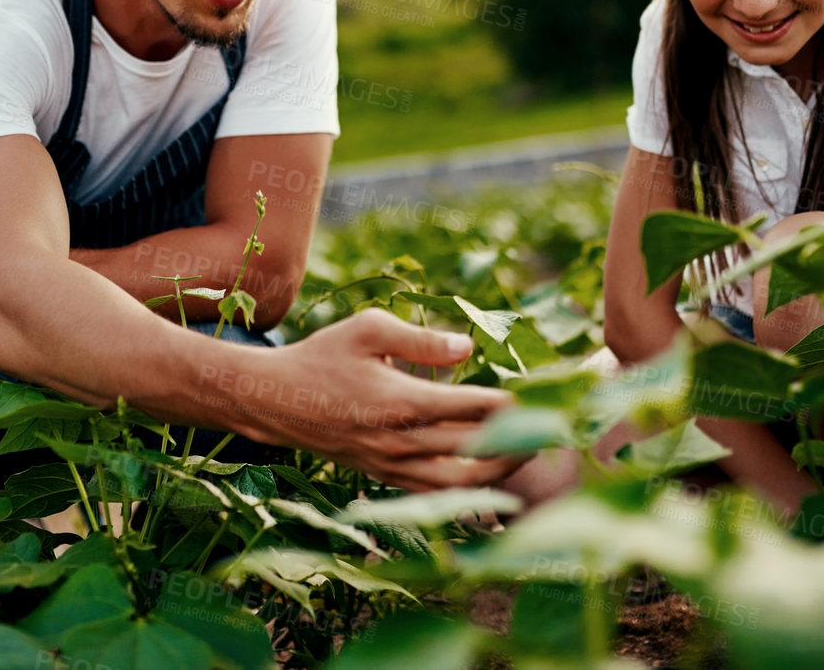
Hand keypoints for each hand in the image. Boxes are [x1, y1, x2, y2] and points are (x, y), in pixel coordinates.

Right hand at [227, 310, 526, 491]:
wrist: (277, 401)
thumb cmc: (323, 356)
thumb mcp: (368, 329)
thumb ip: (422, 340)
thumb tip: (469, 348)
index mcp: (401, 401)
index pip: (475, 407)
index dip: (513, 401)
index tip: (540, 390)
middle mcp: (401, 441)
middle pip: (477, 451)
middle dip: (518, 439)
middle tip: (547, 425)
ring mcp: (393, 465)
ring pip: (462, 483)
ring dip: (500, 471)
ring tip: (525, 452)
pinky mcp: (384, 477)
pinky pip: (435, 493)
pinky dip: (467, 488)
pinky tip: (487, 474)